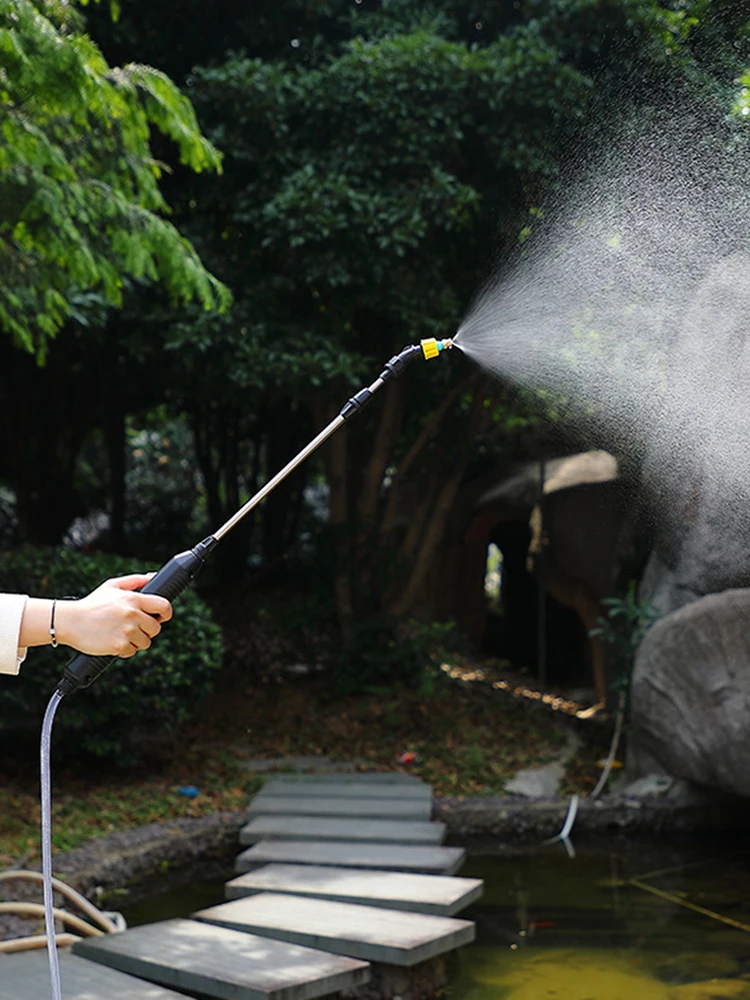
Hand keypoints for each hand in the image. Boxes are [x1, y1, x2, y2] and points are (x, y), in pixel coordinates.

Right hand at [54, 575, 172, 657]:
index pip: (164, 606)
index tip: (162, 616)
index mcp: (133, 599)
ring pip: (146, 642)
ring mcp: (126, 631)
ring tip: (123, 634)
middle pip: (156, 628)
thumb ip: (135, 580)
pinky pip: (132, 651)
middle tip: (136, 627)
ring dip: (137, 641)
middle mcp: (132, 614)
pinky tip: (115, 641)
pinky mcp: (119, 646)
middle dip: (148, 629)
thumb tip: (153, 576)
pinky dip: (125, 649)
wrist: (70, 621)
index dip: (166, 613)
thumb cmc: (92, 604)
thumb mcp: (112, 586)